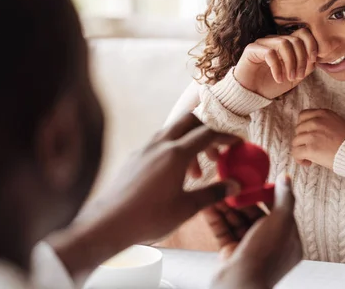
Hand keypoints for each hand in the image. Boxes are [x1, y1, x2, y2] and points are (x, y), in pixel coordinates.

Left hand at [49, 113, 240, 278]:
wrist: (107, 223)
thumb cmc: (148, 217)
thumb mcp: (187, 208)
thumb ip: (213, 193)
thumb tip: (235, 186)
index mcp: (176, 153)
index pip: (208, 133)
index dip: (226, 136)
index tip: (237, 143)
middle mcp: (159, 144)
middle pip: (189, 121)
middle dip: (207, 131)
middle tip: (217, 152)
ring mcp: (144, 149)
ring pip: (173, 132)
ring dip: (189, 144)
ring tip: (196, 174)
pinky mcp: (134, 157)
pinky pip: (159, 143)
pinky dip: (173, 151)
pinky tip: (174, 176)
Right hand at [211, 176, 301, 288]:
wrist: (238, 286)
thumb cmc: (264, 256)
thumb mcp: (280, 222)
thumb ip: (284, 199)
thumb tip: (287, 178)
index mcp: (288, 240)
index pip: (277, 211)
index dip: (264, 195)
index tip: (251, 182)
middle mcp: (270, 245)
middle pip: (255, 215)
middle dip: (241, 199)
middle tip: (228, 184)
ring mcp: (250, 250)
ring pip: (237, 222)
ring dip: (226, 206)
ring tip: (215, 190)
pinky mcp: (232, 254)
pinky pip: (224, 231)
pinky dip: (216, 218)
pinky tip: (208, 204)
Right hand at [234, 28, 316, 98]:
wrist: (251, 94)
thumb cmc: (271, 84)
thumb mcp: (294, 77)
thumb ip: (306, 67)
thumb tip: (316, 58)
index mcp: (286, 44)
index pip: (303, 33)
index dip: (311, 44)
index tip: (313, 61)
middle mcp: (274, 40)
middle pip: (295, 39)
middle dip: (302, 59)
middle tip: (299, 76)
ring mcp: (263, 43)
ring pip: (284, 43)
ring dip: (291, 63)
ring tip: (289, 78)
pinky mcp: (252, 49)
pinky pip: (270, 53)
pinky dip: (277, 67)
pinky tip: (278, 79)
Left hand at [292, 109, 344, 168]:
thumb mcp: (337, 123)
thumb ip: (324, 122)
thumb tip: (311, 130)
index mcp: (323, 113)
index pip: (302, 116)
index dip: (303, 127)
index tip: (308, 134)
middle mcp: (316, 122)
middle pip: (298, 129)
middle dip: (302, 139)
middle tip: (310, 148)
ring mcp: (312, 135)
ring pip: (295, 142)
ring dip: (301, 150)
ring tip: (309, 157)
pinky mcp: (310, 148)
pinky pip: (296, 153)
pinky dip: (299, 159)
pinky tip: (308, 162)